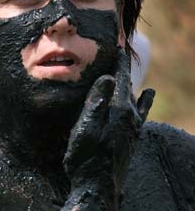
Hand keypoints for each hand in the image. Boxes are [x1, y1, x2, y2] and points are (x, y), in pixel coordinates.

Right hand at [62, 48, 154, 210]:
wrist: (99, 188)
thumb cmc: (86, 158)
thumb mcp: (85, 129)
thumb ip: (97, 102)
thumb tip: (109, 77)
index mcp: (118, 110)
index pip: (120, 79)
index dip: (118, 63)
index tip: (118, 46)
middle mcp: (129, 116)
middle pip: (128, 85)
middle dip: (123, 69)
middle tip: (121, 52)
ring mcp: (133, 127)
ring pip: (134, 97)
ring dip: (131, 82)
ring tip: (130, 69)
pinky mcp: (132, 136)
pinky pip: (141, 111)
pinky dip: (145, 100)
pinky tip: (149, 94)